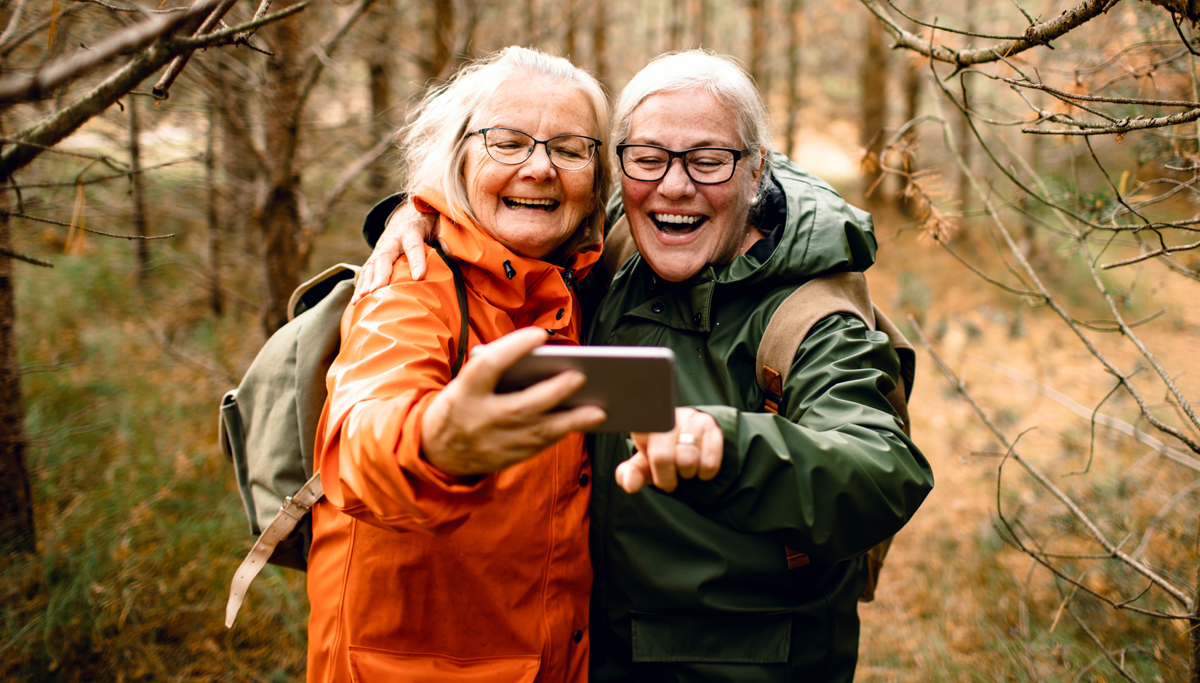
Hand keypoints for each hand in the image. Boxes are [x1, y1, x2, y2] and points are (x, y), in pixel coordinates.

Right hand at [352, 202, 439, 302]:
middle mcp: (392, 240)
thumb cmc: (427, 223)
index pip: (414, 246)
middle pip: (384, 258)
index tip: (419, 276)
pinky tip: (356, 300)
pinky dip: (360, 285)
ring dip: (365, 283)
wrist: (408, 215)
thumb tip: (454, 254)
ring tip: (361, 300)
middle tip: (376, 291)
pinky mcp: (375, 257)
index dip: (417, 261)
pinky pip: (366, 271)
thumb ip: (446, 238)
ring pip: (371, 266)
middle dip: (380, 275)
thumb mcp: (439, 225)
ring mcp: (381, 249)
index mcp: (411, 231)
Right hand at [420, 328, 606, 476]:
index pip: (488, 365)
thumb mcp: (464, 383)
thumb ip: (494, 370)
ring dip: (570, 421)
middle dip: (552, 392)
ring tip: (598, 410)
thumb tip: (538, 356)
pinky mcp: (506, 458)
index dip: (513, 348)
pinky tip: (582, 422)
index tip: (539, 335)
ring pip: (537, 432)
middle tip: (580, 376)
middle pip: (520, 405)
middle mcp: (478, 418)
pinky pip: (539, 445)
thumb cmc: (460, 404)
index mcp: (464, 391)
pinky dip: (562, 433)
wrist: (435, 449)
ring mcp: (493, 442)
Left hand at [618, 408, 723, 493]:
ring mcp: (690, 418)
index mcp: (645, 425)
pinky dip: (704, 472)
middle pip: (663, 457)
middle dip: (667, 477)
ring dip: (687, 473)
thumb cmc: (661, 454)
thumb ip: (631, 474)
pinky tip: (699, 464)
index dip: (654, 471)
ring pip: (688, 459)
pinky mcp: (710, 425)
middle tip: (670, 477)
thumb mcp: (644, 465)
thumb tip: (629, 485)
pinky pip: (709, 461)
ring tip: (685, 467)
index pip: (641, 445)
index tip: (658, 476)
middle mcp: (667, 417)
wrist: (689, 439)